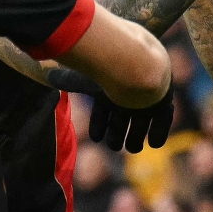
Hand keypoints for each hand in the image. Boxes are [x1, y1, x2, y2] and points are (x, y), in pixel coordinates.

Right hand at [48, 68, 173, 152]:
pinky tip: (153, 143)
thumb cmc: (110, 70)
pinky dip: (158, 134)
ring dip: (136, 138)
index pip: (102, 111)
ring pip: (141, 123)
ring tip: (132, 147)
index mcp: (108, 89)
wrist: (139, 63)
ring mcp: (145, 99)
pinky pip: (163, 122)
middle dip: (117, 134)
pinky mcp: (163, 102)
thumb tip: (49, 77)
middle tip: (114, 145)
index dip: (99, 125)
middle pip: (121, 119)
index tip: (96, 137)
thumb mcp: (87, 78)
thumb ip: (68, 80)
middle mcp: (127, 94)